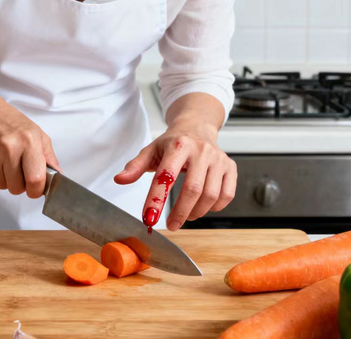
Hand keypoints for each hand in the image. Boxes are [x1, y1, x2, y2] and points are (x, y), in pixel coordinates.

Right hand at [0, 90, 60, 198]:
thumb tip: (57, 174)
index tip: (36, 189)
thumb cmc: (10, 120)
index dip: (37, 190)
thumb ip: (48, 156)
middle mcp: (9, 148)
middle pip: (17, 187)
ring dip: (6, 179)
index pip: (35, 179)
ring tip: (6, 161)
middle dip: (20, 185)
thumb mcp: (36, 133)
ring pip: (2, 185)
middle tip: (20, 171)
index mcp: (28, 141)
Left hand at [114, 122, 236, 230]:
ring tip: (185, 215)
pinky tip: (203, 207)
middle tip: (170, 225)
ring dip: (196, 212)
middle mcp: (201, 150)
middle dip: (180, 212)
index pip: (167, 175)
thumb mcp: (152, 150)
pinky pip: (226, 195)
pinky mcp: (230, 167)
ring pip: (210, 195)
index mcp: (179, 145)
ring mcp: (219, 159)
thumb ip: (135, 166)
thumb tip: (119, 179)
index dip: (157, 199)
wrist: (197, 126)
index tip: (149, 218)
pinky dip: (214, 207)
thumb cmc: (173, 142)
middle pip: (193, 189)